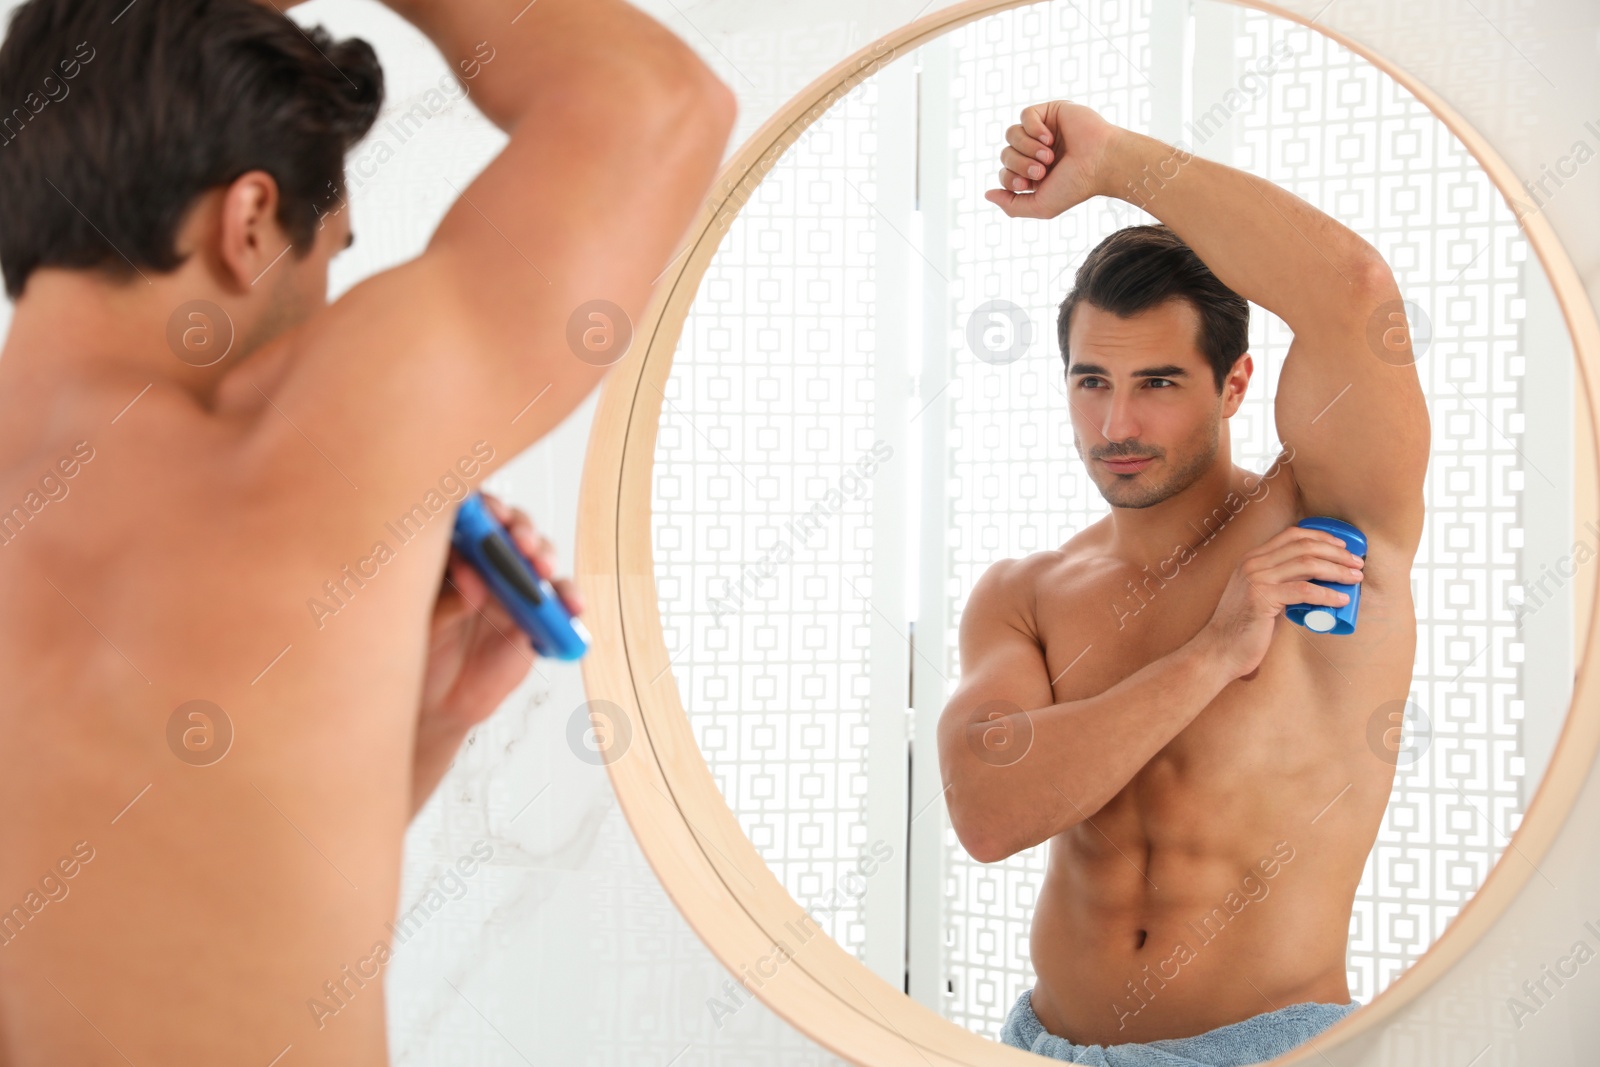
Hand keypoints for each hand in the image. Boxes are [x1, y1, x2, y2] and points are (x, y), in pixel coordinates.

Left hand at [418, 493, 583, 738]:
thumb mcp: (425, 627)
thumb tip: (472, 575)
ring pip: (539, 561)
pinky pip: (559, 604)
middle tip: (522, 544)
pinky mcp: (535, 618)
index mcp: (453, 555)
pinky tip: (570, 607)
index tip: (494, 515)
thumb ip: (449, 601)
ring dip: (546, 559)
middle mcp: (487, 566)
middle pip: (512, 530)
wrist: (439, 704)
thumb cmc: (422, 655)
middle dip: (521, 530)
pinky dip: (568, 602)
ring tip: (542, 571)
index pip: (472, 518)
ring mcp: (514, 590)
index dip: (487, 509)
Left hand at [984, 101, 1120, 219]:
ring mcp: (1043, 130)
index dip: (1010, 177)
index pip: (1004, 172)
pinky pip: (1025, 115)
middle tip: (1043, 170)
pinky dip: (1033, 128)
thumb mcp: (1040, 206)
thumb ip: (1011, 206)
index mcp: (1033, 173)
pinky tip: (1048, 137)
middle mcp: (1035, 151)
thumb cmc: (1076, 186)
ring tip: (1048, 155)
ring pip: (1011, 134)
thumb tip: (987, 194)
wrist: (1101, 163)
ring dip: (1026, 148)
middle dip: (1020, 164)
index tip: (1029, 182)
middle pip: (1005, 153)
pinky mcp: (1050, 112)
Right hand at [1200, 524, 1364, 678]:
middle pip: (1304, 546)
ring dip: (1337, 570)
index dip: (1321, 536)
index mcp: (1252, 559)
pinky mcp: (1262, 598)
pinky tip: (1341, 599)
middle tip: (1357, 563)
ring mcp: (1256, 579)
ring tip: (1355, 578)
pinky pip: (1304, 591)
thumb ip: (1279, 583)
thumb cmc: (1243, 627)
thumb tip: (1315, 582)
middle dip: (1336, 553)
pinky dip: (1327, 594)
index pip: (1292, 535)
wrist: (1219, 649)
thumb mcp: (1259, 595)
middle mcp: (1253, 563)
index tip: (1342, 547)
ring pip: (1307, 564)